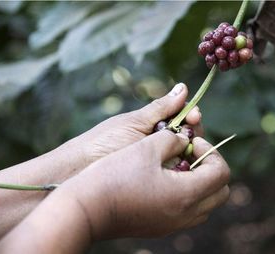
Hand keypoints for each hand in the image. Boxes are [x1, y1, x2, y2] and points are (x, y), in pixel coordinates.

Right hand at [64, 130, 229, 239]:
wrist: (85, 209)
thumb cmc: (114, 175)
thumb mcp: (146, 147)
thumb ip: (173, 138)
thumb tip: (184, 139)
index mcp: (186, 194)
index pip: (221, 172)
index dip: (211, 151)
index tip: (190, 141)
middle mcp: (185, 215)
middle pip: (220, 192)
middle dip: (210, 167)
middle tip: (189, 153)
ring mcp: (173, 225)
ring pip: (205, 204)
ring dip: (200, 181)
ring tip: (177, 165)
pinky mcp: (160, 228)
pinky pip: (188, 212)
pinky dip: (186, 194)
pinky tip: (164, 180)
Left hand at [72, 83, 203, 165]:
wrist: (81, 170)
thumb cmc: (104, 141)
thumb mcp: (135, 122)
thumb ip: (162, 108)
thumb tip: (184, 87)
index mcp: (153, 125)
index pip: (181, 117)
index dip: (190, 115)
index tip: (194, 115)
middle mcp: (158, 142)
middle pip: (186, 134)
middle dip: (192, 129)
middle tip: (192, 126)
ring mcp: (159, 161)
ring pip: (185, 152)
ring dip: (190, 146)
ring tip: (189, 143)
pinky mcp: (158, 179)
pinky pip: (178, 171)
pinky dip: (185, 165)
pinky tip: (187, 162)